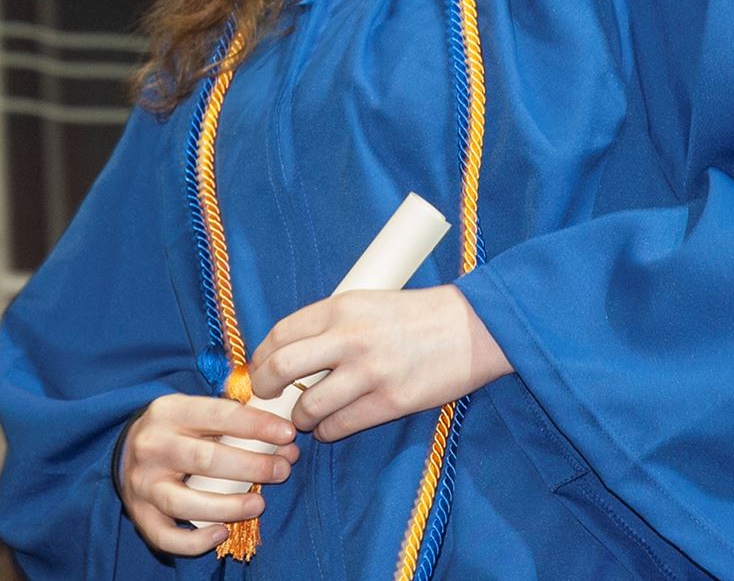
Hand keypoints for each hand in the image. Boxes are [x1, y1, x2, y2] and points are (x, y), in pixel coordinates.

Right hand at [116, 394, 298, 555]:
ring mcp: (143, 484)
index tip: (288, 434)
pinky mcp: (140, 515)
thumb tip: (286, 445)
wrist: (124, 449)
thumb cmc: (176, 429)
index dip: (257, 425)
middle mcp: (152, 446)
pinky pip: (166, 536)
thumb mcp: (196, 411)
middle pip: (205, 459)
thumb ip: (236, 423)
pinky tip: (221, 533)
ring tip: (258, 504)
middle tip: (282, 470)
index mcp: (170, 411)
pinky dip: (194, 542)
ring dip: (227, 506)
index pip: (219, 414)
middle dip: (250, 466)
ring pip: (184, 502)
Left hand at [247, 285, 513, 443]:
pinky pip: (339, 426)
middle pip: (280, 367)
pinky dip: (328, 431)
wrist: (473, 327)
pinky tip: (333, 425)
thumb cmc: (418, 315)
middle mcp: (349, 338)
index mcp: (341, 307)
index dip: (261, 356)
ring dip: (300, 417)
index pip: (280, 333)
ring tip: (308, 415)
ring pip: (307, 406)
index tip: (260, 369)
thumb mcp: (367, 303)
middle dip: (264, 388)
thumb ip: (330, 325)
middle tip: (269, 396)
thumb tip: (289, 355)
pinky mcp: (390, 402)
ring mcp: (369, 372)